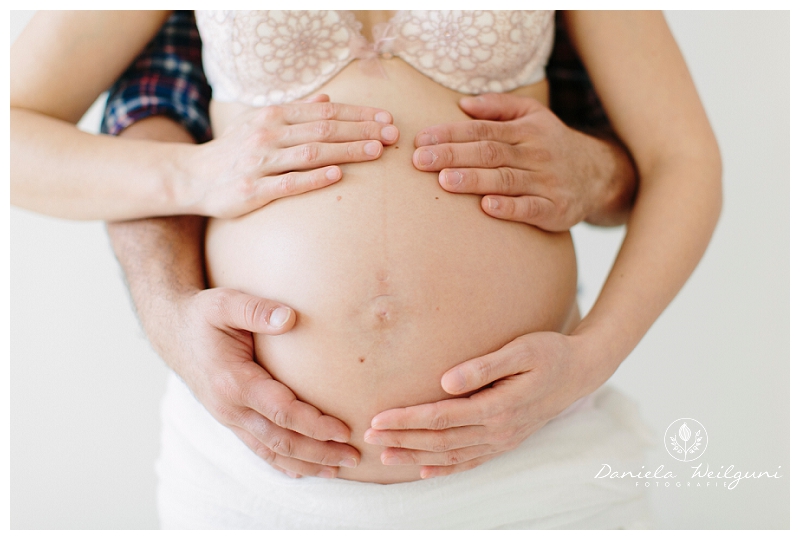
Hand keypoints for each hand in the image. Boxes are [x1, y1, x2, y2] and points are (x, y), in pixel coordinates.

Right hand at [167, 287, 360, 478]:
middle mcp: (230, 408)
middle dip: (319, 453)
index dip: (314, 425)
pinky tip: (304, 471)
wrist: (173, 333)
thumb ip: (256, 310)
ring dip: (306, 464)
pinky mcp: (231, 421)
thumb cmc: (203, 316)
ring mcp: (229, 419)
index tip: (344, 429)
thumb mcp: (225, 303)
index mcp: (233, 382)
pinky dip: (283, 464)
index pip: (282, 412)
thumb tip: (290, 317)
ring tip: (338, 470)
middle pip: (281, 441)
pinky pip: (259, 449)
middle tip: (354, 457)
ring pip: (271, 452)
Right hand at [182, 94, 399, 217]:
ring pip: (311, 152)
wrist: (194, 176)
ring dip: (347, 151)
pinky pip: (289, 183)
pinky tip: (338, 176)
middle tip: (392, 135)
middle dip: (361, 130)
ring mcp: (260, 161)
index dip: (358, 114)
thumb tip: (329, 99)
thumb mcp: (262, 122)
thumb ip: (296, 112)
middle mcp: (268, 133)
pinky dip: (315, 178)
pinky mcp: (254, 190)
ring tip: (376, 152)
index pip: (325, 111)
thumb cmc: (235, 149)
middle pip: (324, 129)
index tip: (387, 119)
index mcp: (274, 115)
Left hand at [364, 331, 598, 478]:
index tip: (378, 419)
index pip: (443, 418)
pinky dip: (445, 469)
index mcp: (499, 407)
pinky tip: (423, 471)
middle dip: (402, 439)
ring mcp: (503, 440)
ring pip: (451, 455)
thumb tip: (446, 381)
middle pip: (441, 441)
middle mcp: (499, 430)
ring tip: (385, 456)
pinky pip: (470, 461)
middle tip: (368, 436)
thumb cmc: (549, 353)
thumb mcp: (521, 350)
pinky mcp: (505, 442)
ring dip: (415, 456)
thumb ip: (484, 367)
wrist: (581, 372)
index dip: (408, 420)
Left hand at [412, 93, 634, 230]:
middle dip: (453, 155)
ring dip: (474, 180)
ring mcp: (546, 182)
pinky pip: (530, 208)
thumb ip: (499, 107)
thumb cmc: (552, 144)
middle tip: (421, 161)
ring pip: (505, 179)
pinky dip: (509, 208)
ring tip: (445, 181)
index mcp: (525, 130)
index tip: (422, 139)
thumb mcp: (533, 116)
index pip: (482, 130)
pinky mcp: (555, 209)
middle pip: (489, 152)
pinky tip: (487, 207)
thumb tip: (463, 104)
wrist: (599, 175)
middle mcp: (535, 154)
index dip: (451, 133)